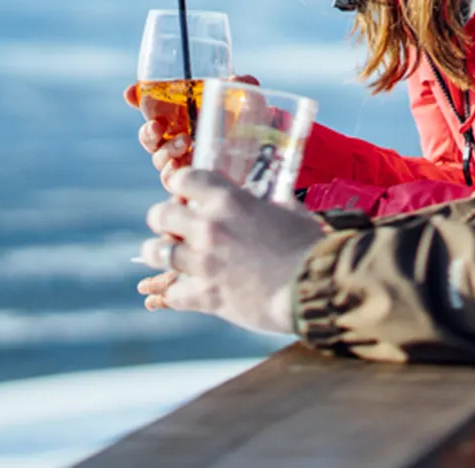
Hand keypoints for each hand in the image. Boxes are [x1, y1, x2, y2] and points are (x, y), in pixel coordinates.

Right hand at [123, 75, 261, 179]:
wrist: (269, 161)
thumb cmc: (255, 129)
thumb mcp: (252, 105)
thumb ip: (246, 87)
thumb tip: (238, 77)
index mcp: (186, 116)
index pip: (154, 106)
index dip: (138, 98)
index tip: (130, 93)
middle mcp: (181, 139)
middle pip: (150, 137)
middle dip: (147, 132)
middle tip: (157, 127)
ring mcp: (186, 163)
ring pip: (160, 160)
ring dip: (164, 152)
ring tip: (183, 143)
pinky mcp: (193, 185)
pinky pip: (172, 184)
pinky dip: (172, 176)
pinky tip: (180, 169)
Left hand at [139, 167, 323, 334]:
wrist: (318, 287)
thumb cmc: (309, 246)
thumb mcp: (288, 211)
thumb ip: (265, 203)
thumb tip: (263, 198)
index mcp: (228, 200)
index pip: (184, 178)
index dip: (181, 185)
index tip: (183, 192)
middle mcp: (209, 227)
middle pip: (159, 214)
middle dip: (163, 219)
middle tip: (172, 226)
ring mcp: (204, 263)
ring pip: (156, 252)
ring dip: (159, 253)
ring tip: (165, 256)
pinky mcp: (206, 296)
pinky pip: (172, 293)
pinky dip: (175, 293)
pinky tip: (182, 291)